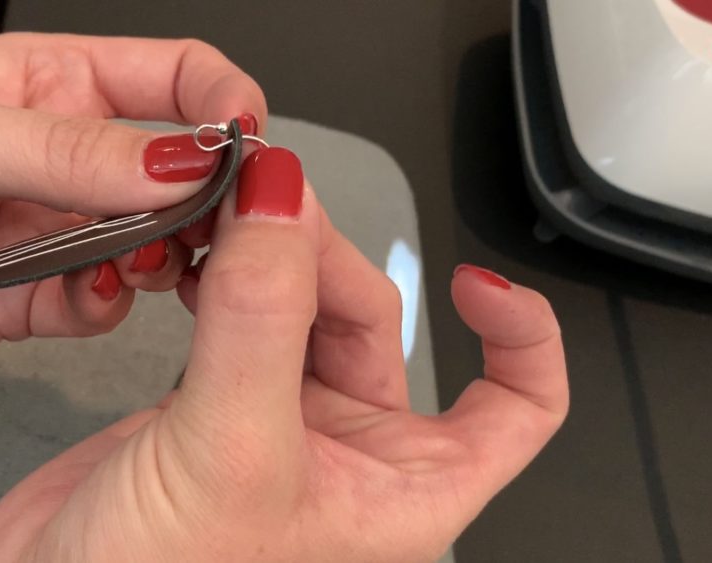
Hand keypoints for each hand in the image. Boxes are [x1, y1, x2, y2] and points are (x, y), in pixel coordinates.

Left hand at [0, 33, 264, 371]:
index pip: (169, 79)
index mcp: (43, 86)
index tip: (247, 142)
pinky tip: (91, 296)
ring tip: (145, 261)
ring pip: (144, 244)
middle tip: (212, 224)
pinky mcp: (19, 300)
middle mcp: (53, 160)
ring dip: (160, 258)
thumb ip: (67, 152)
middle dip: (201, 198)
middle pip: (170, 173)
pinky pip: (96, 306)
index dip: (220, 103)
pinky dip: (107, 307)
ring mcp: (40, 232)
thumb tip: (178, 159)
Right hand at [0, 148, 568, 561]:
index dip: (518, 336)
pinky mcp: (213, 402)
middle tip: (263, 210)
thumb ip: (261, 320)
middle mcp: (351, 457)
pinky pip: (238, 312)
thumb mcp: (232, 453)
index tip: (473, 281)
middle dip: (325, 257)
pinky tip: (192, 256)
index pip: (518, 407)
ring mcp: (279, 423)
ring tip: (224, 219)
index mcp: (403, 492)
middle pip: (375, 319)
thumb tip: (282, 204)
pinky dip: (221, 274)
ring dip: (269, 254)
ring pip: (303, 306)